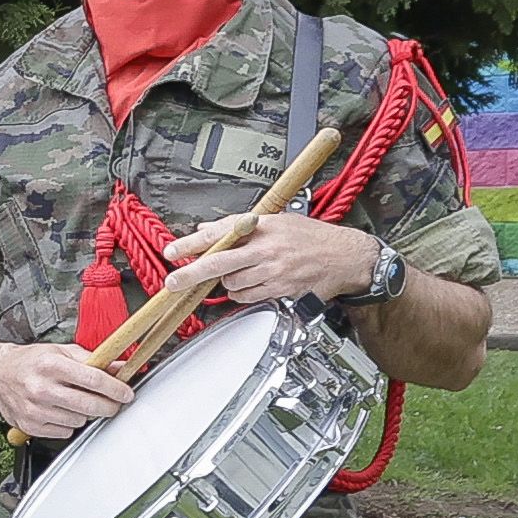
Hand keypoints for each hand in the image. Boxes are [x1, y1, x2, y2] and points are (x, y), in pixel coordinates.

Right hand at [0, 340, 134, 440]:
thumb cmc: (30, 361)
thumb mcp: (60, 351)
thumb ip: (91, 360)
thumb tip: (119, 367)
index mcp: (51, 365)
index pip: (94, 380)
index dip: (116, 389)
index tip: (126, 394)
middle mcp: (41, 387)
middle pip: (89, 405)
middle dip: (109, 406)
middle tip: (113, 403)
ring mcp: (34, 408)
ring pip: (79, 421)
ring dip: (84, 414)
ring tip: (75, 402)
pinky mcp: (29, 425)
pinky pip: (64, 432)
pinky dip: (68, 424)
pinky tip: (60, 411)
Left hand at [159, 210, 380, 308]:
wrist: (345, 257)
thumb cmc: (312, 237)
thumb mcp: (277, 220)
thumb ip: (241, 224)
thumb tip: (209, 227)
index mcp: (264, 227)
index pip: (220, 234)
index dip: (192, 243)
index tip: (173, 251)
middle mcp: (267, 249)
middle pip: (219, 263)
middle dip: (192, 273)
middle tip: (173, 282)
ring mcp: (273, 272)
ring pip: (232, 283)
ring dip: (226, 281)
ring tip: (240, 272)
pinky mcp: (279, 290)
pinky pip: (247, 297)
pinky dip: (241, 293)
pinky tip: (250, 284)